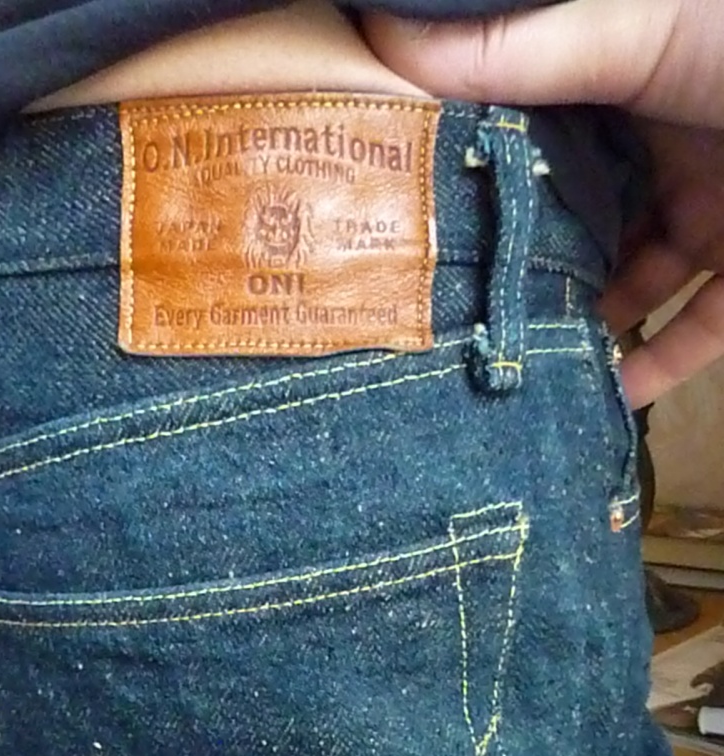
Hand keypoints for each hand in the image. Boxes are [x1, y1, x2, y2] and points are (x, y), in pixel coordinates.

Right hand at [361, 0, 723, 404]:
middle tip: (437, 296)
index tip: (406, 203)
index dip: (475, 159)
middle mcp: (667, 148)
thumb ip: (526, 51)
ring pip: (627, 282)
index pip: (536, 125)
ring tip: (500, 353)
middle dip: (515, 251)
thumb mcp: (638, 30)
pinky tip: (589, 397)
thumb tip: (386, 48)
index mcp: (635, 79)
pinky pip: (691, 334)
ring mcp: (711, 215)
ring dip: (573, 318)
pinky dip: (645, 369)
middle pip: (575, 211)